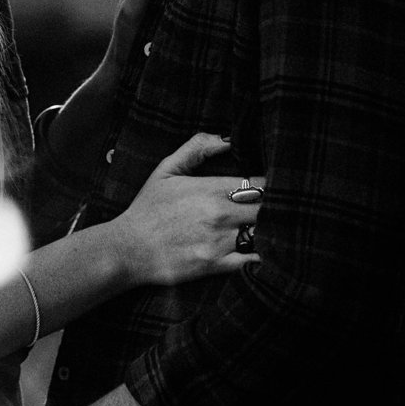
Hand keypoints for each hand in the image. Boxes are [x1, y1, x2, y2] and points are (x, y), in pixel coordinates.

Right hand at [113, 136, 265, 283]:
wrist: (129, 248)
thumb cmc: (148, 208)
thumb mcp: (166, 169)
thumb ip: (196, 148)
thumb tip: (226, 140)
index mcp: (210, 189)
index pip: (259, 185)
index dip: (270, 187)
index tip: (270, 189)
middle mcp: (219, 214)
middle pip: (267, 209)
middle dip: (274, 208)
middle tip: (276, 209)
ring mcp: (219, 241)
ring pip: (262, 233)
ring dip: (269, 230)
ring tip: (270, 228)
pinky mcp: (217, 265)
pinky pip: (252, 260)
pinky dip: (261, 255)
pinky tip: (262, 250)